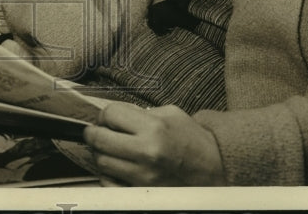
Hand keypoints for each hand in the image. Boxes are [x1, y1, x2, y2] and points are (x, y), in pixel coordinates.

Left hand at [83, 102, 224, 185]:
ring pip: (101, 162)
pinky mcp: (141, 194)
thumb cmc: (191, 139)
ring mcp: (143, 177)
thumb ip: (141, 112)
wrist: (214, 169)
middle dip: (93, 132)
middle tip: (97, 131)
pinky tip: (117, 167)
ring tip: (109, 149)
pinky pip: (108, 184)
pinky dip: (108, 174)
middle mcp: (147, 153)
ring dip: (100, 153)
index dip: (106, 114)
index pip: (110, 114)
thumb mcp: (171, 114)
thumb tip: (113, 115)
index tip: (109, 118)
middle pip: (99, 139)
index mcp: (154, 128)